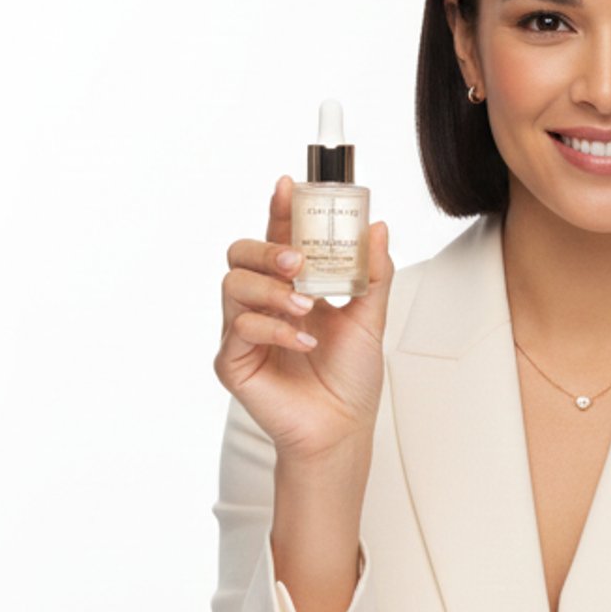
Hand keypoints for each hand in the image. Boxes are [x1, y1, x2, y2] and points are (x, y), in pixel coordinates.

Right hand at [215, 175, 392, 460]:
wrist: (343, 426)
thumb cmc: (351, 376)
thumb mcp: (371, 317)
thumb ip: (373, 272)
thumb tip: (378, 226)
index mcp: (292, 286)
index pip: (278, 237)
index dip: (279, 209)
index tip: (289, 184)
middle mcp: (262, 303)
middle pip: (241, 254)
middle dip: (268, 248)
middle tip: (297, 260)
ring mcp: (243, 331)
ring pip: (234, 286)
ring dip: (272, 290)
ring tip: (306, 307)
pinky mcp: (232, 360)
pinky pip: (240, 328)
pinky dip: (275, 329)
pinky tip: (304, 340)